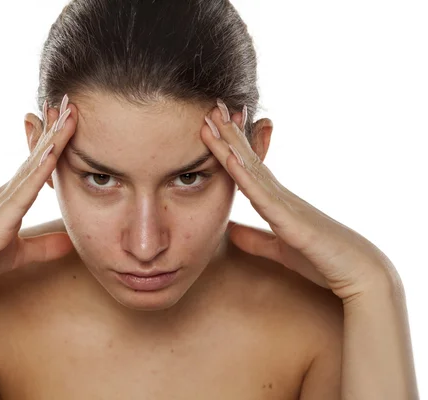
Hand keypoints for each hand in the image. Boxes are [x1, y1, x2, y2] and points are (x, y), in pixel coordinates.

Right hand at [0, 95, 76, 304]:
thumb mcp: (16, 254)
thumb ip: (42, 246)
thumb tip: (70, 242)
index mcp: (10, 200)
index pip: (36, 166)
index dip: (53, 143)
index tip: (69, 119)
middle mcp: (5, 193)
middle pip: (35, 156)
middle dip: (55, 129)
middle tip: (71, 101)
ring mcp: (0, 203)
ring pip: (32, 166)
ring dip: (52, 140)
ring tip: (68, 114)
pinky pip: (22, 192)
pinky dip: (38, 172)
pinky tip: (52, 153)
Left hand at [200, 99, 398, 300]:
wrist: (359, 273)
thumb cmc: (323, 260)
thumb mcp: (281, 250)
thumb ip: (256, 240)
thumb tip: (230, 231)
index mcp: (276, 202)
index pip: (248, 169)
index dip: (230, 148)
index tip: (212, 127)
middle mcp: (281, 196)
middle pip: (248, 160)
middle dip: (228, 135)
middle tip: (210, 108)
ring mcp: (286, 204)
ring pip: (252, 169)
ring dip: (230, 145)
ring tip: (213, 120)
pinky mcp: (290, 220)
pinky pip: (262, 195)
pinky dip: (244, 176)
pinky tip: (230, 158)